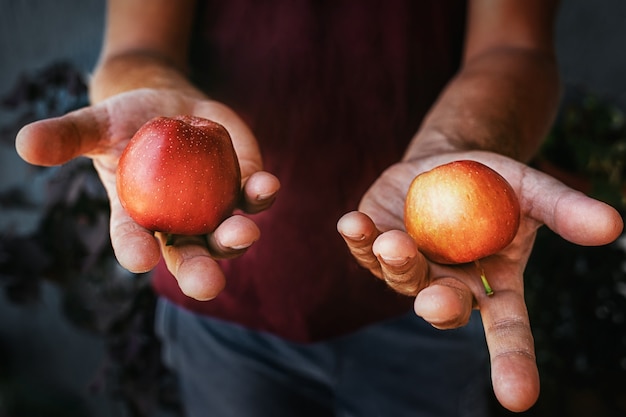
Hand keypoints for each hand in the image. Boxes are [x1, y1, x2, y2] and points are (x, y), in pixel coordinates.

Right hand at [16, 88, 279, 300]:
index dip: (135, 250)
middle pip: (190, 256)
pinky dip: (261, 194)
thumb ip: (66, 137)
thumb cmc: (127, 122)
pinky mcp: (241, 184)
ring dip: (236, 236)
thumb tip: (24, 143)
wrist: (169, 107)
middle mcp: (179, 223)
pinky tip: (266, 186)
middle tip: (207, 286)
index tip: (139, 258)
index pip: (134, 240)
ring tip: (242, 232)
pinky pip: (254, 195)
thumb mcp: (95, 126)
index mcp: (139, 218)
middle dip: (199, 272)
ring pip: (227, 233)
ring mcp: (214, 208)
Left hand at [338, 150, 622, 411]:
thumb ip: (564, 210)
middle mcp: (446, 285)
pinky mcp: (376, 243)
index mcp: (491, 287)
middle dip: (440, 306)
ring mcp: (408, 267)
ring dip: (396, 263)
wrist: (448, 165)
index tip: (519, 398)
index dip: (513, 363)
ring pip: (400, 278)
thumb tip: (613, 226)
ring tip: (393, 242)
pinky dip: (357, 238)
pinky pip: (364, 248)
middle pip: (444, 307)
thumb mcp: (532, 191)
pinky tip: (353, 223)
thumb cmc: (494, 185)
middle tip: (439, 299)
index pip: (508, 332)